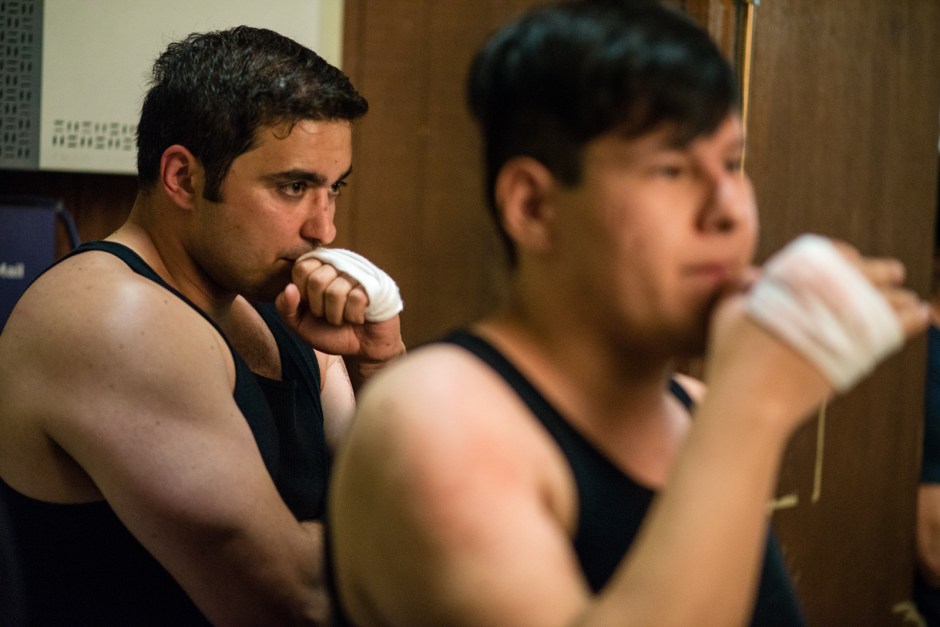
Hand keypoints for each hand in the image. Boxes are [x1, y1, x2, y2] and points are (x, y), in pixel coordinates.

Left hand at [275, 256, 404, 364]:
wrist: (362, 349)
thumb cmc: (330, 334)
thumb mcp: (299, 324)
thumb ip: (286, 307)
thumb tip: (290, 288)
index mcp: (318, 269)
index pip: (301, 267)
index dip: (303, 293)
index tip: (311, 306)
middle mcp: (338, 266)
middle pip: (317, 280)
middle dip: (320, 308)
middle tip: (329, 315)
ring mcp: (358, 273)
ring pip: (336, 291)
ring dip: (337, 315)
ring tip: (345, 317)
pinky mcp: (375, 285)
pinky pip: (356, 298)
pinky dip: (354, 315)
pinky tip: (360, 316)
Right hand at [703, 239, 927, 434]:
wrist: (751, 399)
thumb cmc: (732, 358)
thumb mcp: (726, 312)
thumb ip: (741, 288)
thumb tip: (755, 277)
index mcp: (792, 277)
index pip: (829, 253)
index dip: (844, 255)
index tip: (852, 260)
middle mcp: (823, 293)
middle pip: (862, 272)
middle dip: (880, 270)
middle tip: (894, 271)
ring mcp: (843, 321)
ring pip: (883, 297)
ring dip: (898, 294)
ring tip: (909, 298)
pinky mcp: (858, 351)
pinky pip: (896, 327)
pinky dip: (912, 319)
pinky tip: (921, 314)